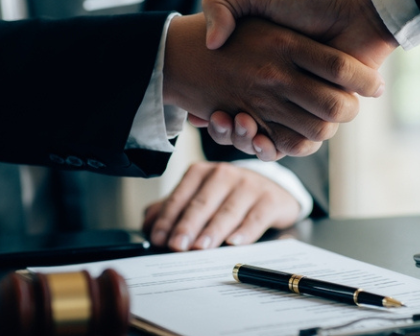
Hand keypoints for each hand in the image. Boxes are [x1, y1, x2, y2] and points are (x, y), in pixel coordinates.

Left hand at [142, 162, 301, 250]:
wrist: (270, 193)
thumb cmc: (226, 199)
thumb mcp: (199, 200)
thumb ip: (172, 212)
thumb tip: (149, 227)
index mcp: (200, 173)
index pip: (180, 198)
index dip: (167, 220)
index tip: (159, 239)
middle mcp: (224, 174)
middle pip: (201, 204)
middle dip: (187, 226)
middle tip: (176, 246)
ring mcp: (248, 185)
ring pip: (227, 211)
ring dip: (213, 231)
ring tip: (201, 248)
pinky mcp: (270, 199)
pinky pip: (255, 217)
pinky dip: (245, 231)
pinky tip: (234, 243)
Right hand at [199, 0, 398, 155]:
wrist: (356, 8)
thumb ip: (225, 5)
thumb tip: (211, 43)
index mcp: (263, 67)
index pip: (226, 101)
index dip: (213, 116)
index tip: (200, 115)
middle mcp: (279, 89)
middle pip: (243, 128)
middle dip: (228, 132)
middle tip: (222, 119)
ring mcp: (301, 105)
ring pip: (264, 140)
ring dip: (246, 140)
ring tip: (239, 123)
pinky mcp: (321, 116)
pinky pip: (293, 145)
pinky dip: (273, 148)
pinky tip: (258, 137)